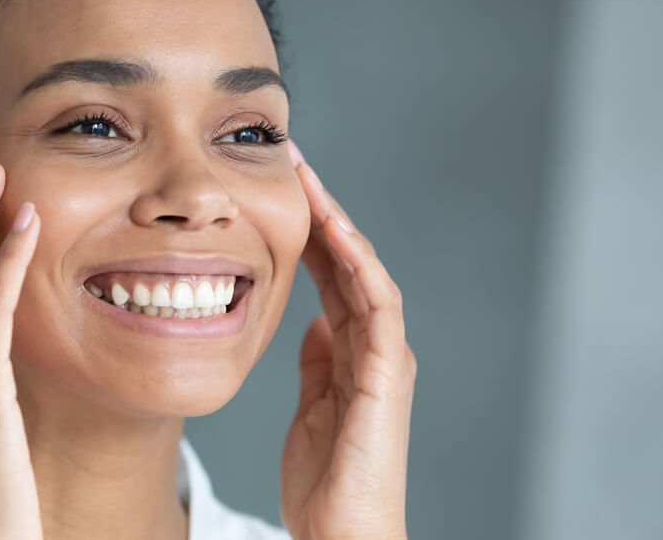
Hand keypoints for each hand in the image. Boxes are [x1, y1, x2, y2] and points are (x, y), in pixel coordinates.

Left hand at [279, 141, 416, 539]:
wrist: (344, 531)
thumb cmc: (327, 479)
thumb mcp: (312, 405)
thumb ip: (318, 360)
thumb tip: (311, 321)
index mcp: (352, 347)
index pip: (329, 271)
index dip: (305, 227)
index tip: (275, 187)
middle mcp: (374, 342)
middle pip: (347, 259)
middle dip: (319, 208)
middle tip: (289, 160)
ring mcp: (385, 354)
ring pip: (364, 270)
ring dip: (336, 221)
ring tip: (307, 178)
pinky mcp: (387, 372)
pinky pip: (376, 305)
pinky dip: (358, 264)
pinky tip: (334, 231)